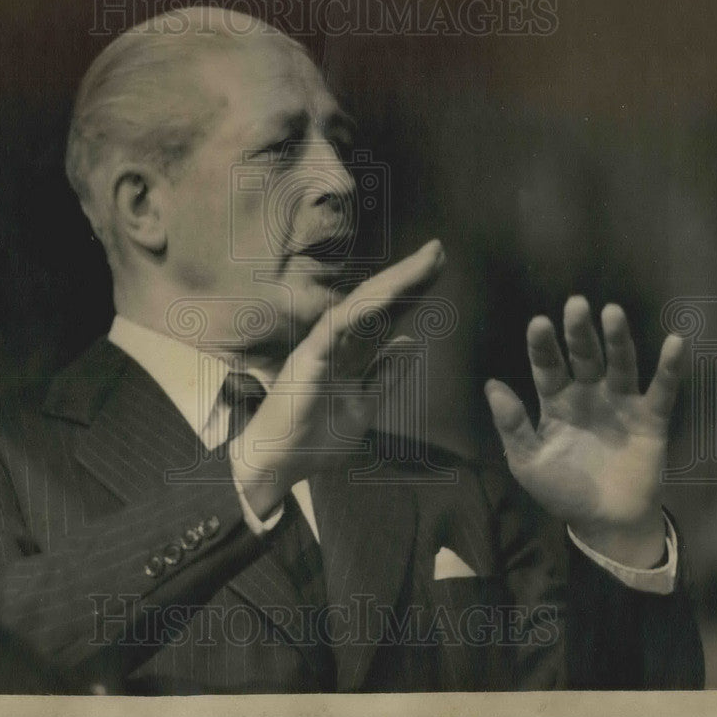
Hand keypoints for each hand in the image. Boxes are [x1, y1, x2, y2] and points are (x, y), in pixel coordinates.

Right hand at [232, 239, 445, 516]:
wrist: (278, 466)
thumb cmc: (313, 441)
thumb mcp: (363, 409)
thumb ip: (383, 376)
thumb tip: (408, 345)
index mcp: (351, 355)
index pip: (386, 317)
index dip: (412, 292)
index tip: (438, 268)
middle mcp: (336, 343)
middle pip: (379, 303)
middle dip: (409, 277)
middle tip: (438, 250)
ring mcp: (322, 347)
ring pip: (362, 306)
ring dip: (393, 283)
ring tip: (424, 261)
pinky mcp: (308, 358)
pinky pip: (338, 327)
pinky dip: (363, 308)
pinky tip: (389, 291)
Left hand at [484, 296, 686, 567]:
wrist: (606, 524)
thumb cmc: (563, 491)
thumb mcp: (528, 462)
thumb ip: (512, 425)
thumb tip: (491, 385)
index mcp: (556, 402)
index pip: (547, 367)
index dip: (542, 346)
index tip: (539, 323)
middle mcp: (588, 394)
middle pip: (583, 356)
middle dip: (579, 332)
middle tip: (576, 304)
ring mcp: (620, 403)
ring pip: (620, 364)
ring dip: (618, 339)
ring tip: (612, 312)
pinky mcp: (651, 419)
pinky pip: (662, 389)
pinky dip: (669, 367)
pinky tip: (675, 342)